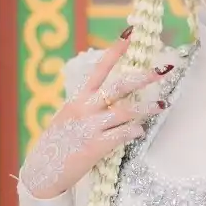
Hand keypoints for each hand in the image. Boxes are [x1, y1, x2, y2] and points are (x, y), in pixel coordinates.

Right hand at [20, 32, 172, 198]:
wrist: (43, 171)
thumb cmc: (58, 144)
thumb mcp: (68, 117)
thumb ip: (87, 106)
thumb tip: (109, 97)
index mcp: (78, 99)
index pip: (100, 68)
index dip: (116, 51)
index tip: (130, 35)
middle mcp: (84, 109)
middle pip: (118, 86)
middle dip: (142, 78)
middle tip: (161, 71)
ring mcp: (90, 127)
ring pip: (125, 111)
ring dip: (146, 108)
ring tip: (162, 105)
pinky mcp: (95, 146)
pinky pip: (120, 135)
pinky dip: (133, 131)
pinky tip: (140, 131)